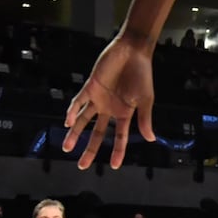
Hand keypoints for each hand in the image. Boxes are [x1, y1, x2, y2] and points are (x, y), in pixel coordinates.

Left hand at [63, 34, 156, 169]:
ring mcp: (98, 99)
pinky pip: (78, 102)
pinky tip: (68, 121)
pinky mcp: (90, 87)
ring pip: (83, 120)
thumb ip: (145, 119)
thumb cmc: (142, 75)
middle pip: (97, 133)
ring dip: (75, 133)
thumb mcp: (146, 100)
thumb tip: (150, 140)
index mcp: (125, 113)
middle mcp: (110, 109)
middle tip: (82, 165)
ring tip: (66, 147)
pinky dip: (72, 111)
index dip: (117, 151)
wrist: (132, 51)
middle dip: (90, 149)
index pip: (119, 137)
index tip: (114, 166)